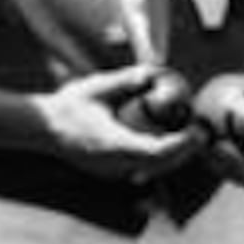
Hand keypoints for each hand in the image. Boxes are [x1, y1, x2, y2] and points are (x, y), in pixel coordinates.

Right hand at [35, 66, 208, 178]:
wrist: (43, 129)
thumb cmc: (69, 106)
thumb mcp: (98, 87)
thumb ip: (126, 80)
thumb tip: (153, 72)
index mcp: (113, 144)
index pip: (156, 152)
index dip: (181, 145)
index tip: (195, 131)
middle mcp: (115, 163)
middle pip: (161, 165)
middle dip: (184, 151)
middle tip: (201, 133)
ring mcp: (113, 171)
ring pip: (153, 170)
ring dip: (174, 156)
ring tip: (190, 137)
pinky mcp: (112, 171)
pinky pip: (143, 169)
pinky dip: (159, 158)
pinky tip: (169, 143)